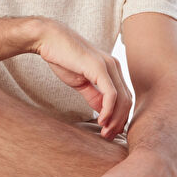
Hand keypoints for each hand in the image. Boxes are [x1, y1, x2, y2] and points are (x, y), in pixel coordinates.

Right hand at [33, 18, 132, 138]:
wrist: (49, 39)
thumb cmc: (63, 58)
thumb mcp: (81, 82)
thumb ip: (94, 95)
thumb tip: (103, 112)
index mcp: (112, 69)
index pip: (124, 98)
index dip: (119, 117)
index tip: (109, 132)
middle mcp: (114, 66)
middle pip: (127, 100)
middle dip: (119, 122)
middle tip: (108, 137)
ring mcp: (108, 66)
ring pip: (122, 99)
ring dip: (115, 119)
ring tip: (105, 132)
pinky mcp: (99, 68)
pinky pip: (111, 94)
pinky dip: (109, 110)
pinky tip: (101, 120)